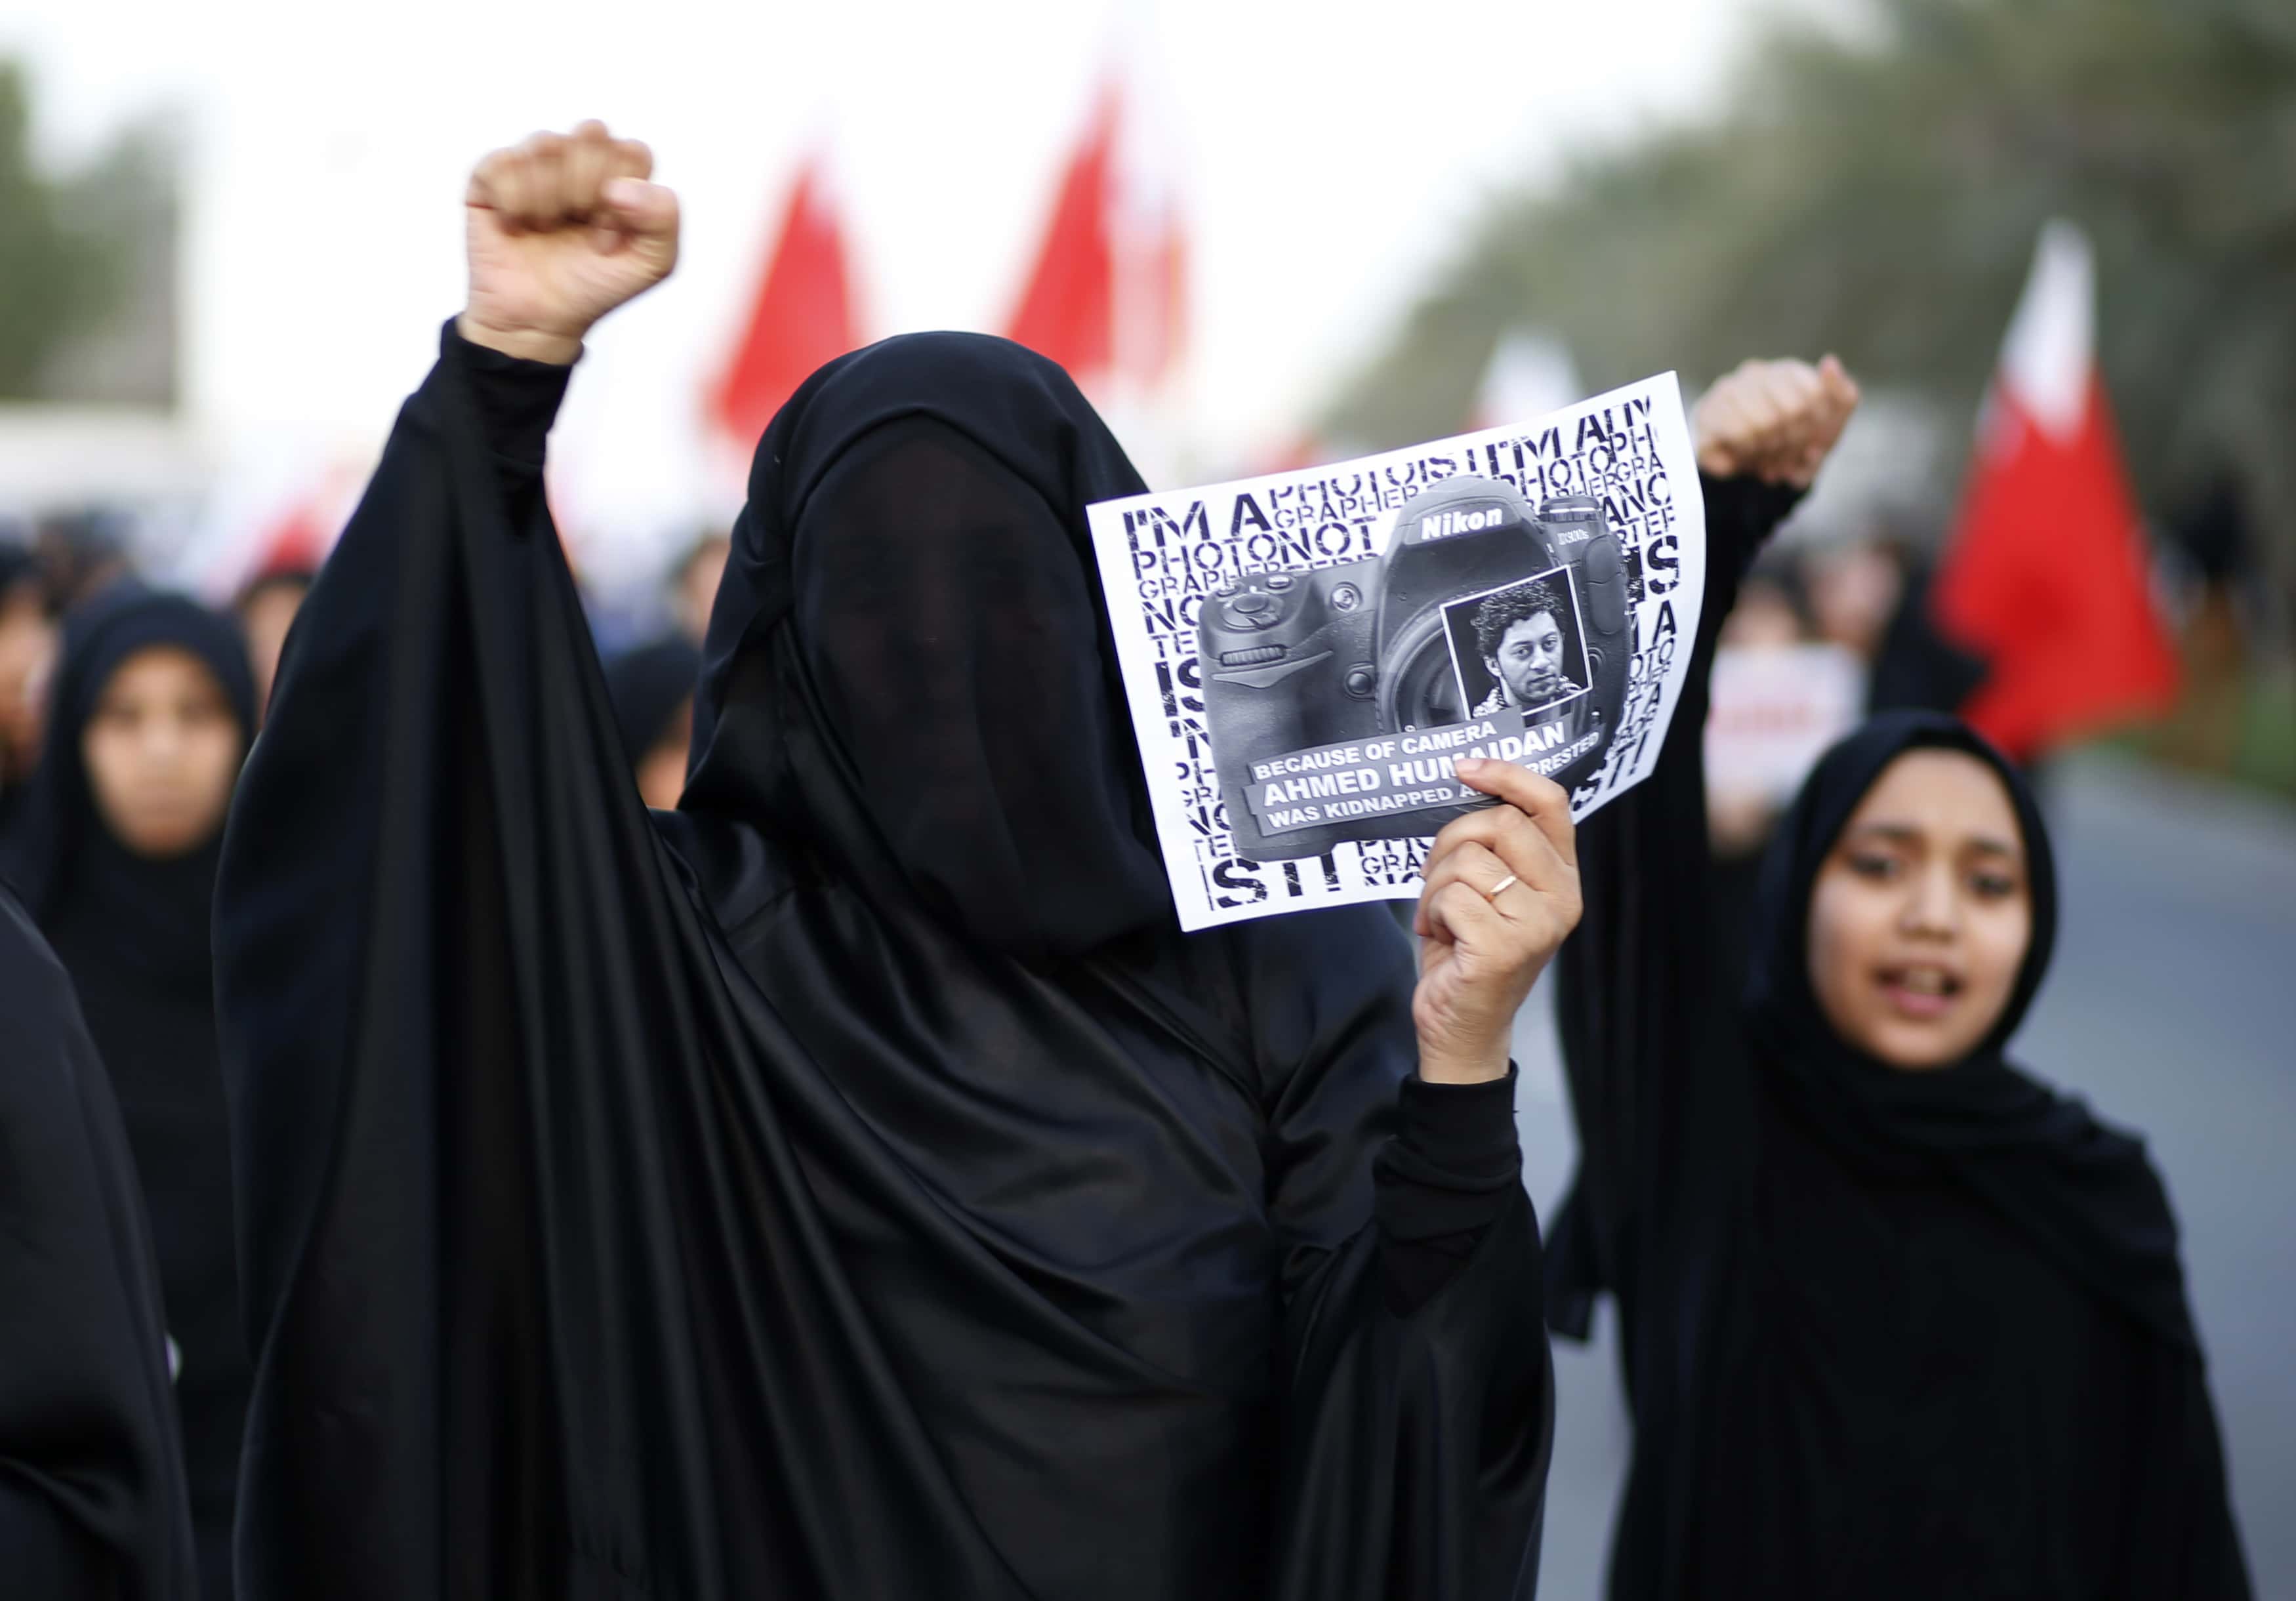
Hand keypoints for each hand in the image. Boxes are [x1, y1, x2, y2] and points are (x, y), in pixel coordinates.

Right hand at [459, 121, 679, 364]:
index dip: (625, 200)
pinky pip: (504, 163)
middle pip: (593, 133)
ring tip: (546, 229)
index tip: (610, 237)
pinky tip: (516, 225)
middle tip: (579, 230)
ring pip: (548, 143)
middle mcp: (578, 158)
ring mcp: (535, 161)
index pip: (633, 152)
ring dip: (550, 199)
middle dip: (588, 192)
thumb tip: (620, 186)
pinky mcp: (492, 173)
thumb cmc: (594, 285)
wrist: (540, 319)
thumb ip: (664, 219)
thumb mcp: (651, 264)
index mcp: (620, 174)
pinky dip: (513, 203)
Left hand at [1410, 759, 1581, 1083]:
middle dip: (1451, 842)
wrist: (1463, 1027)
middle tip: (1439, 879)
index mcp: (1562, 876)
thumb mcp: (1491, 889)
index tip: (1466, 768)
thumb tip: (1468, 780)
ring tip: (1443, 920)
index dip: (1507, 774)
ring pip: (1468, 861)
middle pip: (1499, 823)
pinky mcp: (1505, 948)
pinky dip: (1430, 915)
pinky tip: (1441, 940)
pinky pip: (1451, 898)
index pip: (1549, 803)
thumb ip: (1494, 844)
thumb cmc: (1468, 952)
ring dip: (1435, 887)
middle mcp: (1561, 898)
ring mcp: (1537, 925)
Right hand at [1693, 355, 1860, 487]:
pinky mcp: (1707, 412)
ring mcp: (1729, 390)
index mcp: (1789, 372)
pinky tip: (1746, 456)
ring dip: (1770, 451)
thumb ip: (1843, 396)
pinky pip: (1737, 434)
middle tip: (1787, 458)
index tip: (1811, 442)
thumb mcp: (1830, 428)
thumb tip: (1829, 362)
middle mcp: (1757, 373)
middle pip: (1792, 409)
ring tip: (1767, 459)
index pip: (1815, 393)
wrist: (1749, 471)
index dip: (1816, 426)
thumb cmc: (1793, 445)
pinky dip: (1747, 454)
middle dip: (1794, 443)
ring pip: (1763, 423)